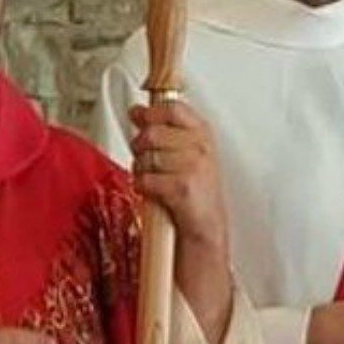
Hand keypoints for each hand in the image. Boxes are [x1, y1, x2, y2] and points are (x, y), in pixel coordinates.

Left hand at [128, 101, 232, 342]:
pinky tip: (154, 197)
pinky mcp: (183, 190)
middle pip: (150, 134)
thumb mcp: (183, 156)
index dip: (151, 113)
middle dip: (141, 150)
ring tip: (156, 185)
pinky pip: (146, 179)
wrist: (206, 236)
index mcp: (203, 135)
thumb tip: (136, 110)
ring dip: (142, 172)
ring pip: (146, 157)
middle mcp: (202, 148)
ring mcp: (195, 168)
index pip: (173, 108)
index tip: (139, 118)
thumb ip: (162, 131)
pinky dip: (143, 189)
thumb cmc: (191, 197)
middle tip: (150, 166)